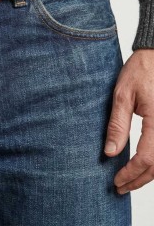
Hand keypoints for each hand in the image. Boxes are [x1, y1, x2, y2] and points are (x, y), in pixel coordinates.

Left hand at [104, 48, 153, 193]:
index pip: (146, 158)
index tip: (116, 180)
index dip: (131, 173)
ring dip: (149, 174)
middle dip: (139, 179)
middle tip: (120, 187)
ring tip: (130, 181)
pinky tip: (143, 166)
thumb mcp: (122, 96)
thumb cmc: (139, 72)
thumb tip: (110, 152)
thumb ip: (118, 125)